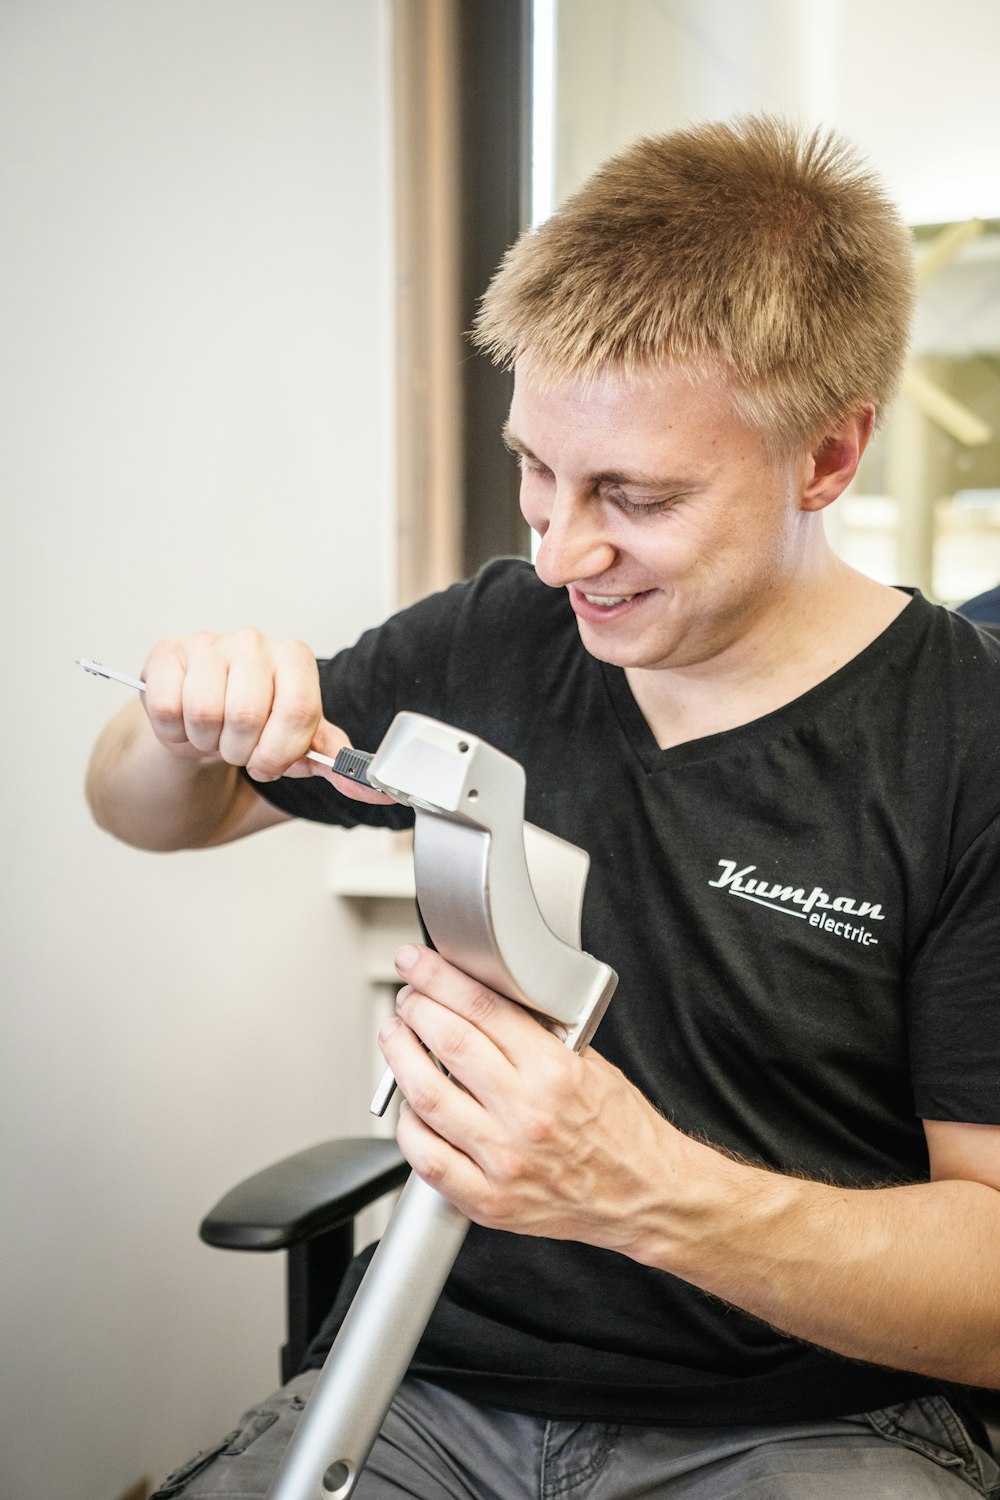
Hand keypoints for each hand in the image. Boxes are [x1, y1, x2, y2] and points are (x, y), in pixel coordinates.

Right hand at [140, 629, 389, 801]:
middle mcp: (254, 642)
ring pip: (205, 713)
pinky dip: (176, 735)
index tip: (269, 765)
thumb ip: (338, 766)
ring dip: (207, 743)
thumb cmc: (256, 729)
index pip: (298, 711)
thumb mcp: (301, 746)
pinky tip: (186, 726)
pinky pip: (169, 709)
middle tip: (238, 749)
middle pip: (247, 715)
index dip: (281, 752)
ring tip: (213, 736)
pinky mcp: (168, 652)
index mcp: (295, 658)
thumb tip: (378, 794)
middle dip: (240, 752)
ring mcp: (208, 644)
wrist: (203, 722)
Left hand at [380, 944, 685, 1255]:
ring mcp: (504, 1160)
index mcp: (555, 1073)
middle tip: (408, 999)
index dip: (437, 978)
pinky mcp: (489, 1200)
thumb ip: (536, 1035)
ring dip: (400, 1059)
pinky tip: (410, 1107)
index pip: (482, 1008)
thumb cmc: (622, 1131)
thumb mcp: (589, 1064)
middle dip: (415, 1009)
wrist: (645, 1195)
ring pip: (426, 1097)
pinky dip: (408, 1126)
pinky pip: (427, 1159)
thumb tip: (481, 1000)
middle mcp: (528, 1115)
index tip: (416, 964)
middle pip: (447, 1042)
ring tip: (397, 1040)